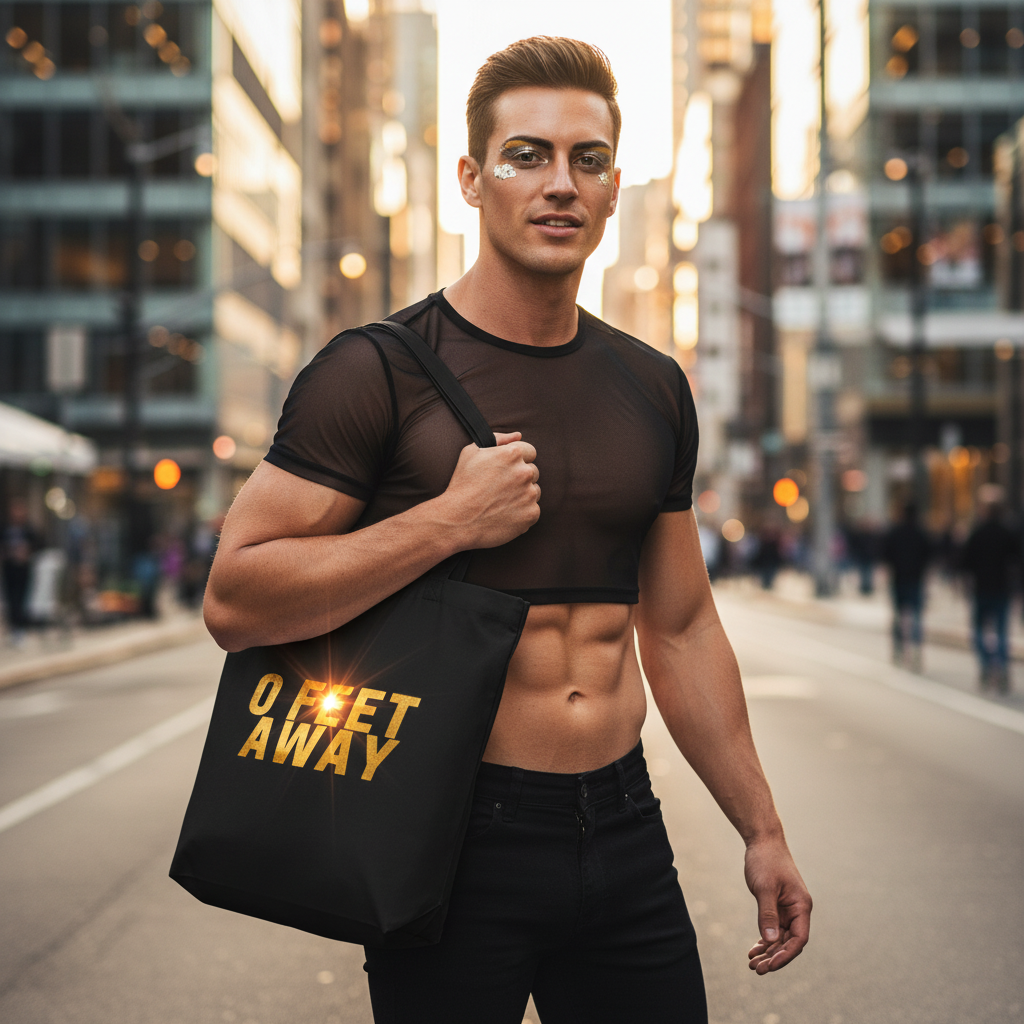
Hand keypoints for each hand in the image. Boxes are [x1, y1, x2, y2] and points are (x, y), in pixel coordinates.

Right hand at [441, 432, 540, 548]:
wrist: (458, 520)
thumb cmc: (462, 484)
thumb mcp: (471, 452)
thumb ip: (497, 439)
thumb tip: (518, 435)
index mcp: (512, 454)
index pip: (529, 452)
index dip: (516, 461)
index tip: (505, 471)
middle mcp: (525, 472)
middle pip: (533, 471)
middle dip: (520, 477)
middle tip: (500, 488)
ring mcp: (530, 494)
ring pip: (534, 491)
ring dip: (523, 494)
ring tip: (501, 501)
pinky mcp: (531, 514)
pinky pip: (533, 509)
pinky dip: (522, 512)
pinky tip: (505, 513)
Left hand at [744, 837, 811, 973]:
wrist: (762, 841)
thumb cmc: (765, 861)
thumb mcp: (764, 888)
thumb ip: (768, 914)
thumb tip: (771, 941)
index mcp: (801, 906)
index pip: (798, 940)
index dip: (785, 956)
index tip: (769, 966)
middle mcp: (798, 910)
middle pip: (789, 943)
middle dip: (774, 958)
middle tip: (756, 970)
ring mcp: (787, 909)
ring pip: (780, 938)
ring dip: (768, 952)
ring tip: (752, 965)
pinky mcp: (777, 906)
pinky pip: (773, 929)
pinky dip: (764, 940)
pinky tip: (754, 951)